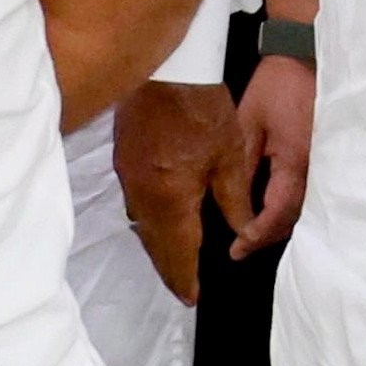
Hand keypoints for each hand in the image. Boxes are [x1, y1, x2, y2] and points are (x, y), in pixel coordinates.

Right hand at [112, 81, 234, 302]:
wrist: (167, 67)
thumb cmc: (204, 107)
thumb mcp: (230, 156)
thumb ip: (235, 200)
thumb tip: (242, 234)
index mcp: (171, 198)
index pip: (177, 251)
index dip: (184, 277)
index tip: (190, 298)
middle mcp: (143, 195)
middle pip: (154, 244)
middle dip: (169, 268)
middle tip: (181, 288)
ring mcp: (128, 177)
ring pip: (142, 225)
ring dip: (158, 246)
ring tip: (175, 261)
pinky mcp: (123, 160)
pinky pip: (135, 203)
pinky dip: (149, 221)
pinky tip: (161, 222)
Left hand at [228, 53, 314, 258]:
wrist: (307, 56)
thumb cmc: (277, 86)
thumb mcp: (249, 123)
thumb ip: (242, 164)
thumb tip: (232, 202)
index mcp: (295, 162)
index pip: (277, 213)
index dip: (255, 235)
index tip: (236, 249)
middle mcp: (317, 169)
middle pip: (294, 218)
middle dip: (267, 236)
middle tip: (242, 246)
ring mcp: (327, 163)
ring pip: (306, 209)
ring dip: (282, 225)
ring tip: (255, 233)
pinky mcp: (328, 156)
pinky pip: (312, 192)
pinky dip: (293, 207)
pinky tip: (276, 209)